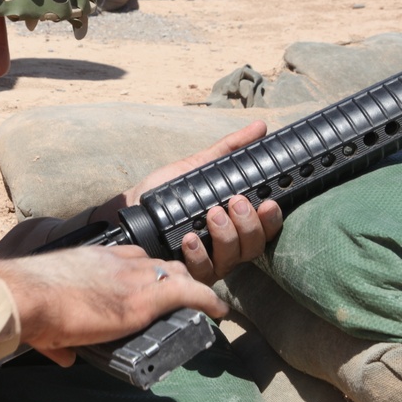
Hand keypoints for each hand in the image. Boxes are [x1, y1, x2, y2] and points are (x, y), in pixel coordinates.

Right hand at [0, 245, 226, 365]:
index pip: (130, 258)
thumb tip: (64, 357)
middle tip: (178, 297)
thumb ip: (59, 339)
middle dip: (170, 278)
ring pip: (175, 274)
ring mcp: (133, 277)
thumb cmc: (29, 305)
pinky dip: (206, 300)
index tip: (147, 286)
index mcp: (93, 261)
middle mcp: (117, 262)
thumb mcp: (46, 320)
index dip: (143, 272)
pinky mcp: (144, 298)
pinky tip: (218, 311)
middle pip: (156, 263)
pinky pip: (188, 292)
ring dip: (189, 288)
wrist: (29, 297)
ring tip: (201, 304)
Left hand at [91, 121, 282, 283]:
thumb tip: (260, 127)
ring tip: (213, 214)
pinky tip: (191, 238)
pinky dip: (198, 254)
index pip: (264, 229)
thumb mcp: (197, 167)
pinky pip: (199, 271)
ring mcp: (208, 263)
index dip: (271, 220)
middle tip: (235, 203)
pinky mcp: (186, 274)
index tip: (268, 202)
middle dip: (248, 225)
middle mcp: (226, 247)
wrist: (129, 208)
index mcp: (234, 225)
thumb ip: (228, 150)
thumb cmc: (165, 192)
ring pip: (231, 259)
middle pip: (252, 247)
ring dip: (226, 236)